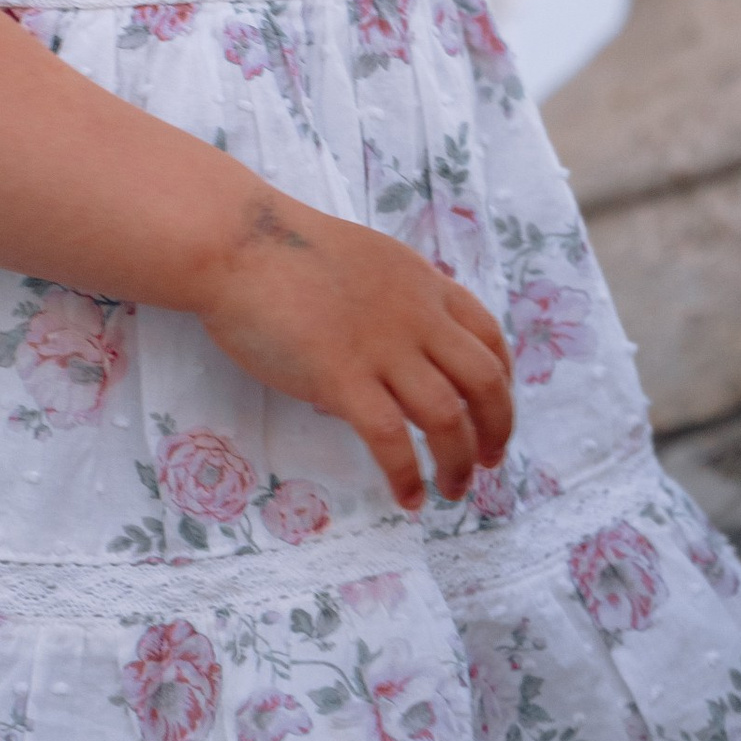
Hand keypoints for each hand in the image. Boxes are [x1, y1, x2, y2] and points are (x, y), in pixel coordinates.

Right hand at [196, 195, 513, 510]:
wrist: (237, 242)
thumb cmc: (284, 251)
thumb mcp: (365, 262)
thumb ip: (391, 302)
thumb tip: (391, 356)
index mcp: (423, 284)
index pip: (489, 337)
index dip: (503, 382)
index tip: (495, 411)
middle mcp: (415, 317)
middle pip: (484, 381)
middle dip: (497, 429)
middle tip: (489, 463)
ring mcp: (381, 348)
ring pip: (447, 416)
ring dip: (458, 462)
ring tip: (453, 491)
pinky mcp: (340, 377)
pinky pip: (390, 438)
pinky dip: (406, 475)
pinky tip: (408, 497)